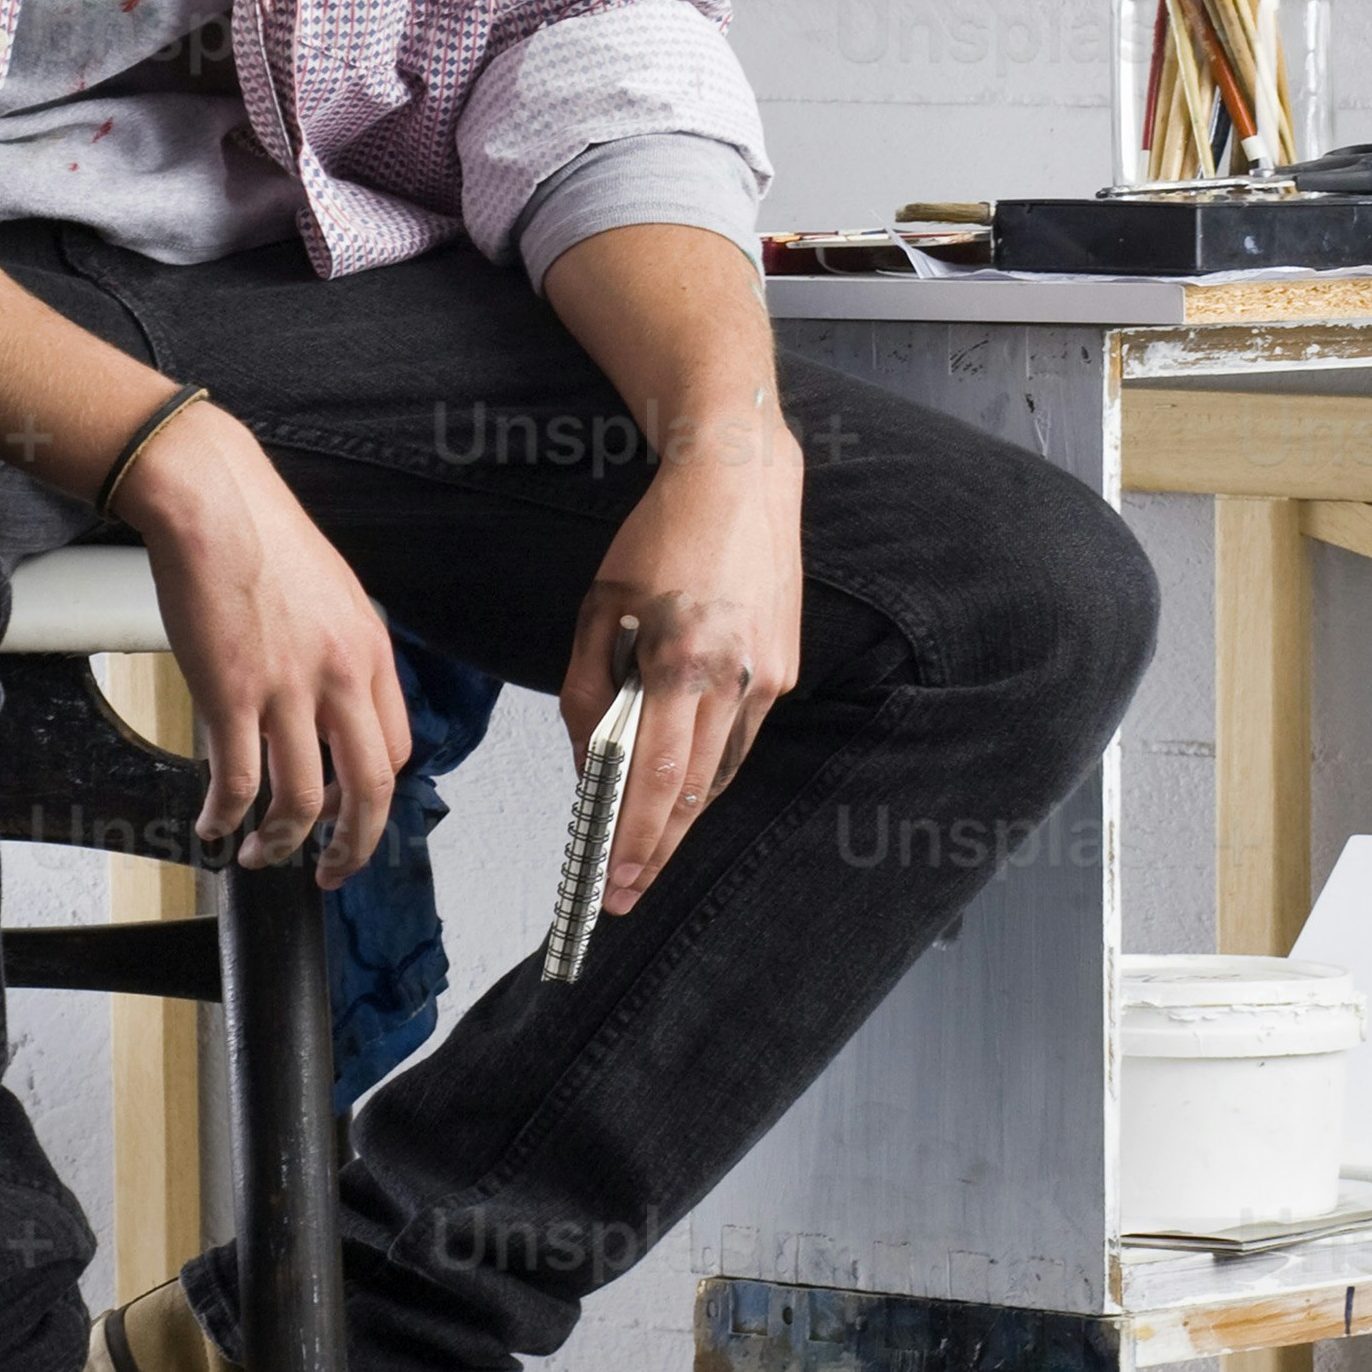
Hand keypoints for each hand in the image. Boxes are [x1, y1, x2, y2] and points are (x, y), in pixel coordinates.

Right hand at [109, 397, 411, 882]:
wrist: (212, 499)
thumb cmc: (260, 536)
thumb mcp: (330, 595)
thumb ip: (335, 655)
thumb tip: (320, 709)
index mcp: (370, 651)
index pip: (395, 749)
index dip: (374, 796)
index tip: (354, 816)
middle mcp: (340, 674)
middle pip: (368, 789)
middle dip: (352, 847)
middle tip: (331, 872)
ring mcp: (287, 687)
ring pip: (301, 800)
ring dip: (280, 842)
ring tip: (259, 855)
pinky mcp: (230, 693)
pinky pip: (237, 781)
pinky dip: (224, 817)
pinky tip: (211, 825)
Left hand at [563, 407, 803, 914]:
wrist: (740, 479)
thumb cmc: (661, 535)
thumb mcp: (599, 606)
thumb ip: (588, 689)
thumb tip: (590, 760)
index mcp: (682, 660)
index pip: (657, 776)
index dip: (635, 837)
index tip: (611, 880)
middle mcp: (735, 677)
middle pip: (695, 791)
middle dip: (657, 848)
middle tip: (624, 892)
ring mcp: (767, 676)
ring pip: (723, 770)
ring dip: (685, 817)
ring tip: (646, 855)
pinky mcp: (783, 668)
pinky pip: (741, 736)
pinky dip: (709, 768)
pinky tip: (683, 789)